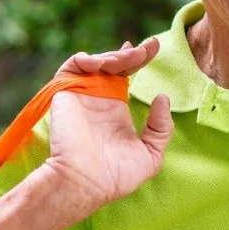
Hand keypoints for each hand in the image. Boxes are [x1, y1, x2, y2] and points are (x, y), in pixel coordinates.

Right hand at [44, 39, 173, 212]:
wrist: (86, 183)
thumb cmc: (115, 176)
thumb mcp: (150, 154)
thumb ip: (161, 128)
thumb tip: (163, 98)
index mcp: (115, 109)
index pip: (127, 75)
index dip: (139, 59)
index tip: (155, 46)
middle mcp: (98, 98)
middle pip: (114, 64)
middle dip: (132, 54)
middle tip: (148, 48)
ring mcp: (81, 94)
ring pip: (95, 61)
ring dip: (113, 55)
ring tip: (129, 58)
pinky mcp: (65, 93)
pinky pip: (71, 67)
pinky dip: (86, 59)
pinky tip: (103, 64)